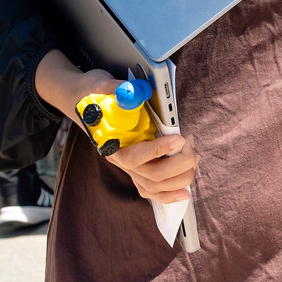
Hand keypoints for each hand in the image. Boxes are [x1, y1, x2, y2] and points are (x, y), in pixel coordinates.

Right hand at [38, 60, 196, 204]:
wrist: (87, 104)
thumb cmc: (97, 96)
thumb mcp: (104, 86)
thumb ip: (119, 91)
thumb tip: (137, 93)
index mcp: (111, 144)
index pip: (135, 156)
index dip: (159, 150)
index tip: (180, 138)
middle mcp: (120, 161)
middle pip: (152, 175)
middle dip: (179, 163)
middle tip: (191, 144)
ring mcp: (129, 169)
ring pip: (155, 186)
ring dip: (181, 176)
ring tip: (193, 156)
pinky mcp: (138, 171)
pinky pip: (153, 192)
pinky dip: (170, 194)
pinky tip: (185, 192)